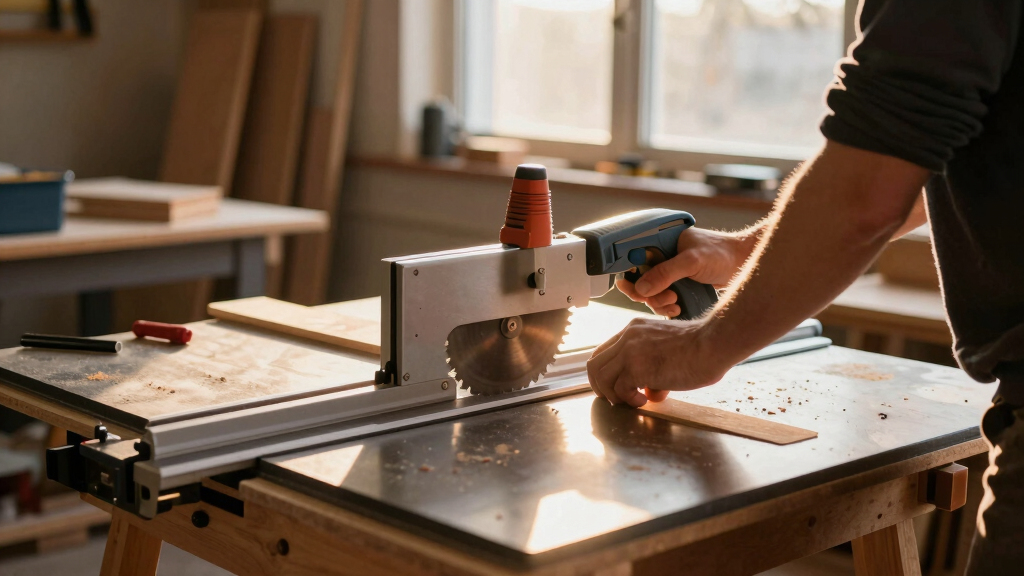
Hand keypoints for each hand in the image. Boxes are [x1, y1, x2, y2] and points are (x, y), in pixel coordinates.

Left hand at [586, 317, 729, 406]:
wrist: (712, 344)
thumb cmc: (700, 348)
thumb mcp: (669, 351)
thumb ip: (654, 369)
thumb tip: (650, 393)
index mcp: (634, 329)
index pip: (605, 351)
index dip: (605, 372)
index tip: (613, 387)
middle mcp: (628, 337)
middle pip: (595, 364)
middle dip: (600, 386)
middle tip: (615, 399)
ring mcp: (630, 351)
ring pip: (600, 376)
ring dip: (613, 395)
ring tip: (632, 401)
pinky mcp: (637, 367)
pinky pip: (619, 389)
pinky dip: (629, 400)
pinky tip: (645, 401)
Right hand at [619, 227, 756, 316]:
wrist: (743, 264)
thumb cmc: (721, 254)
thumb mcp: (692, 262)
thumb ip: (666, 273)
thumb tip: (641, 288)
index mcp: (660, 243)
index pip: (633, 259)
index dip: (629, 275)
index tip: (631, 288)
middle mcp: (661, 258)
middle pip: (639, 281)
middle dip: (648, 294)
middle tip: (668, 297)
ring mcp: (668, 273)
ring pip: (650, 294)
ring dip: (659, 303)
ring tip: (676, 303)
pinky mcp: (677, 286)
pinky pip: (662, 300)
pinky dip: (666, 308)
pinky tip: (678, 308)